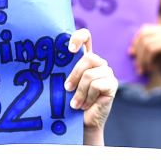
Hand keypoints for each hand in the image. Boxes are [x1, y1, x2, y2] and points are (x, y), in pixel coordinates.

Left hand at [64, 29, 116, 145]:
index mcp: (85, 58)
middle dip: (74, 75)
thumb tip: (49, 62)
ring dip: (80, 92)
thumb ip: (63, 71)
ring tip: (76, 104)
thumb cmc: (71, 102)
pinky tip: (86, 105)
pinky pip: (97, 85)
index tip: (69, 49)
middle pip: (88, 58)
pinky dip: (88, 97)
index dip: (78, 37)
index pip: (86, 37)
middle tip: (67, 89)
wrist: (82, 122)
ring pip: (90, 75)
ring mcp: (107, 73)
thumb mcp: (64, 84)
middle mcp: (98, 63)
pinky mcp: (112, 84)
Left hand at [129, 23, 160, 91]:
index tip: (132, 54)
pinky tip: (149, 69)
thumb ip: (148, 48)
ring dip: (141, 58)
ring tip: (142, 70)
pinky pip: (151, 49)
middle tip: (136, 64)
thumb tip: (130, 48)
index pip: (146, 29)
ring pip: (146, 42)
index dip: (136, 41)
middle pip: (145, 33)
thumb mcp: (158, 56)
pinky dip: (146, 60)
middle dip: (137, 49)